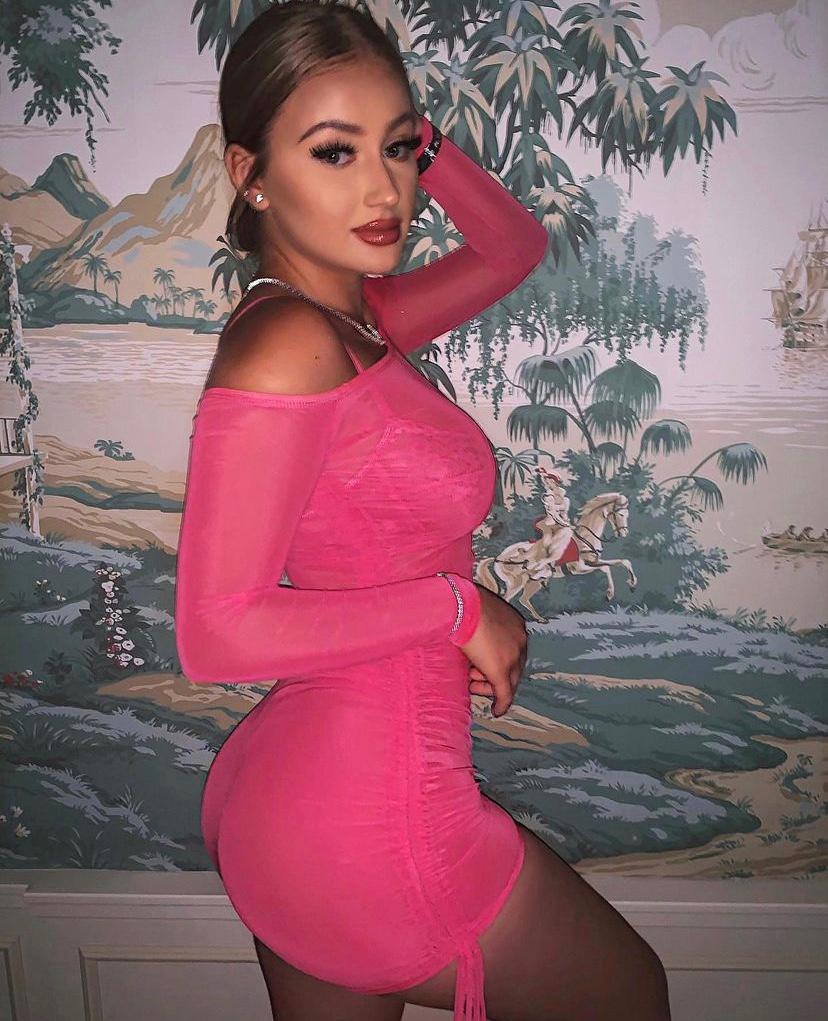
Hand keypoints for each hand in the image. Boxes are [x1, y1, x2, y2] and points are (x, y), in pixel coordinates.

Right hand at [456, 584, 526, 716]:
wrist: (461, 606)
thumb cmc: (464, 604)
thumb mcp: (478, 614)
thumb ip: (480, 626)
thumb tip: (472, 636)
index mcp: (516, 625)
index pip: (512, 650)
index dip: (498, 660)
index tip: (483, 666)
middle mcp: (520, 640)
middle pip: (513, 667)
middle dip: (494, 675)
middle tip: (476, 680)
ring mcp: (512, 656)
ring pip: (508, 681)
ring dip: (491, 687)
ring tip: (473, 686)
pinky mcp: (501, 670)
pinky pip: (505, 693)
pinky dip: (502, 703)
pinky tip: (496, 711)